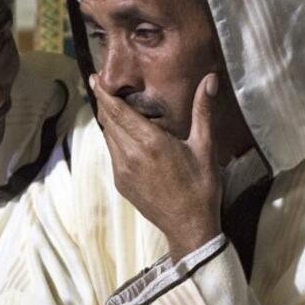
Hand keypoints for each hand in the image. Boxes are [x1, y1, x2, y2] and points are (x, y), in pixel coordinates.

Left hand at [90, 73, 222, 256]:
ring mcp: (122, 171)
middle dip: (104, 102)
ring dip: (108, 120)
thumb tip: (210, 79)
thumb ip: (203, 111)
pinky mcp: (121, 183)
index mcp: (151, 143)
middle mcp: (131, 156)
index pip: (117, 111)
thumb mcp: (205, 147)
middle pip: (108, 121)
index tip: (94, 77)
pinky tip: (125, 134)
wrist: (190, 227)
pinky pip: (113, 153)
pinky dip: (114, 138)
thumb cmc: (201, 187)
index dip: (103, 92)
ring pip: (108, 137)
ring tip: (113, 105)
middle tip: (102, 84)